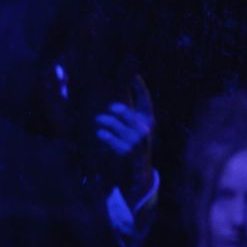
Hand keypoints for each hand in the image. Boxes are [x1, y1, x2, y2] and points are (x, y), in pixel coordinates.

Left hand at [95, 75, 154, 204]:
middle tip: (110, 107)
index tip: (134, 75)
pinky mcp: (129, 153)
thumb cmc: (133, 142)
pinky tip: (101, 133)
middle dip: (122, 111)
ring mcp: (138, 143)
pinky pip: (116, 143)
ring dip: (109, 124)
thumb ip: (128, 111)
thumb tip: (120, 87)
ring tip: (98, 120)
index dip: (140, 89)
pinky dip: (108, 138)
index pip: (145, 101)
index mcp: (147, 119)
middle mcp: (145, 130)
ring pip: (122, 129)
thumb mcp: (134, 125)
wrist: (139, 171)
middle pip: (132, 116)